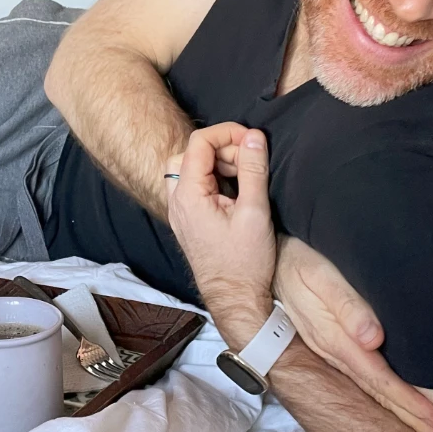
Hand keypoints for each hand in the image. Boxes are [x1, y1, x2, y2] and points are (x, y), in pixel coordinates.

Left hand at [165, 124, 275, 338]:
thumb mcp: (254, 212)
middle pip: (193, 153)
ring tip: (247, 177)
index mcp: (188, 195)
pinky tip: (238, 191)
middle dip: (225, 149)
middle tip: (252, 163)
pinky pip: (196, 185)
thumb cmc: (245, 261)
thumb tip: (255, 137)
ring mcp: (180, 210)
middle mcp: (177, 200)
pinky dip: (216, 179)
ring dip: (220, 163)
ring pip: (192, 168)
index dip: (227, 133)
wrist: (235, 298)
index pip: (199, 142)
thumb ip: (253, 170)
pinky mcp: (189, 219)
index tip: (253, 140)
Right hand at [274, 237, 432, 431]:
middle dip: (412, 419)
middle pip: (377, 394)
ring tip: (431, 431)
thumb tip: (373, 339)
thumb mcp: (321, 276)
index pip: (379, 380)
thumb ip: (347, 306)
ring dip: (401, 413)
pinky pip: (361, 379)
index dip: (409, 403)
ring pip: (370, 391)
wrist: (267, 260)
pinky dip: (383, 397)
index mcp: (334, 339)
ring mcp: (329, 352)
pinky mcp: (329, 346)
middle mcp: (332, 353)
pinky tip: (396, 405)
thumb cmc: (301, 262)